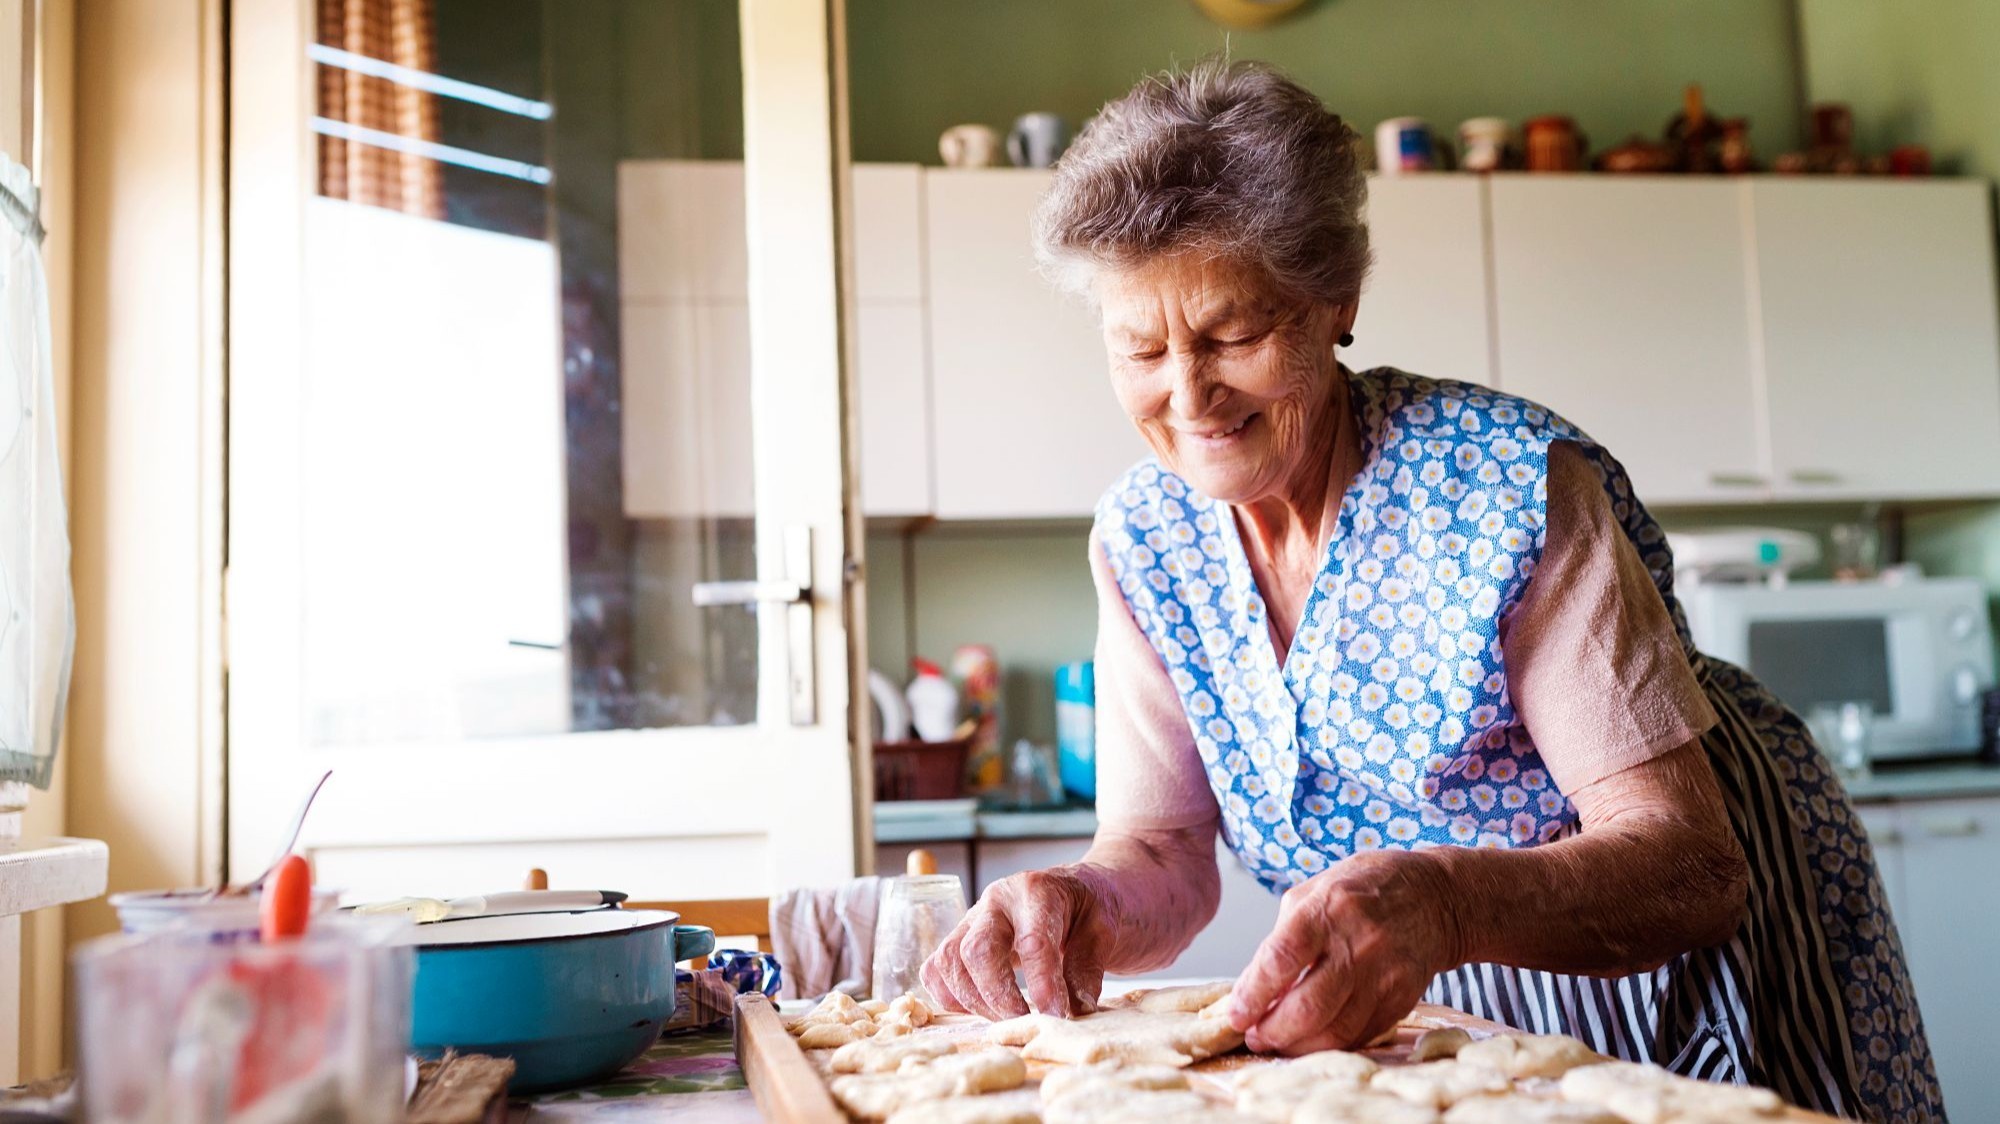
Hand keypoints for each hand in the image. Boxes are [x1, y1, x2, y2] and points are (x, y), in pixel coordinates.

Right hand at [919, 866, 1111, 1019]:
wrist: (1076, 892)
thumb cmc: (1090, 908)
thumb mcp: (1104, 930)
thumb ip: (1087, 969)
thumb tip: (1076, 1010)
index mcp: (1036, 891)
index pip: (1032, 941)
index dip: (1042, 984)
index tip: (1055, 1015)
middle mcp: (997, 900)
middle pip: (976, 950)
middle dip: (999, 996)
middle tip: (1026, 1022)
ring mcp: (973, 918)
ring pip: (949, 961)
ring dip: (974, 1000)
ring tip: (1008, 1018)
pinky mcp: (960, 938)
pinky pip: (936, 968)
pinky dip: (950, 995)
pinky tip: (981, 1009)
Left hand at [1227, 850, 1462, 1053]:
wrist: (1435, 897)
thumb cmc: (1364, 888)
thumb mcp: (1314, 892)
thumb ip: (1283, 939)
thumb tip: (1255, 990)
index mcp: (1328, 908)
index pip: (1281, 958)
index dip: (1253, 994)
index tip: (1236, 1015)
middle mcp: (1358, 943)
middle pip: (1309, 1007)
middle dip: (1272, 1031)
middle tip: (1253, 1035)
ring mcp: (1385, 974)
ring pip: (1335, 1031)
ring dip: (1298, 1045)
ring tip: (1277, 1041)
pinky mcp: (1403, 998)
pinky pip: (1361, 1035)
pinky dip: (1330, 1043)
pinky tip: (1313, 1038)